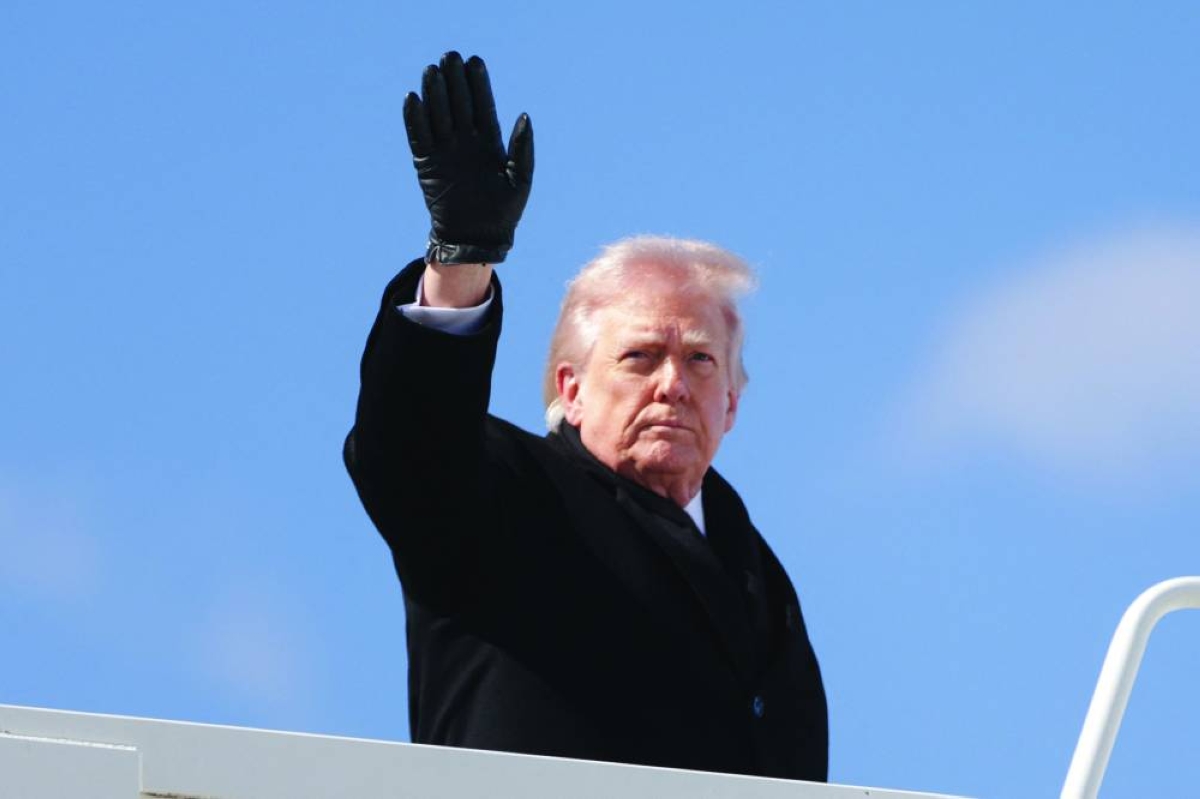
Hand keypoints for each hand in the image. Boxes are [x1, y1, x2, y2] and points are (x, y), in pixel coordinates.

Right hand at [404, 51, 533, 264]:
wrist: (477, 239)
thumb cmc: (504, 213)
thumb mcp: (520, 180)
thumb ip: (522, 148)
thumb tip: (524, 115)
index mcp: (489, 143)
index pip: (482, 106)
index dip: (478, 85)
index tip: (475, 62)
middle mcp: (465, 142)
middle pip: (459, 104)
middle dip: (455, 81)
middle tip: (450, 56)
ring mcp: (445, 151)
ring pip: (438, 115)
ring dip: (435, 93)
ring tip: (432, 70)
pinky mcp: (426, 164)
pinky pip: (419, 137)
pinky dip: (414, 119)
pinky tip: (413, 98)